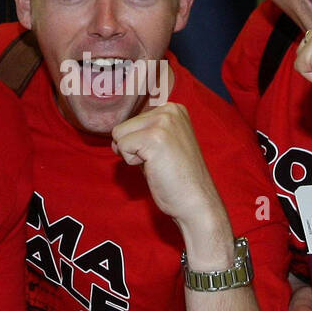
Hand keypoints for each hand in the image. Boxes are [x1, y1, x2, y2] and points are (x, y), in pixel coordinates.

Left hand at [110, 103, 225, 236]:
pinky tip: (154, 168)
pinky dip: (133, 163)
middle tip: (159, 162)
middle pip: (122, 127)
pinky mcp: (155, 137)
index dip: (139, 144)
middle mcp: (169, 110)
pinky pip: (122, 147)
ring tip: (156, 164)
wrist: (196, 201)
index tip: (162, 155)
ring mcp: (163, 122)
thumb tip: (115, 136)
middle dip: (134, 148)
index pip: (132, 121)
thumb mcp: (162, 144)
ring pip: (119, 135)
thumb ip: (143, 133)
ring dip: (132, 155)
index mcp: (173, 109)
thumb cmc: (177, 178)